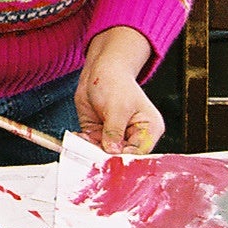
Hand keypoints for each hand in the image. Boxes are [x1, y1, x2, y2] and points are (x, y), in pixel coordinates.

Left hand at [76, 27, 162, 153]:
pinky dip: (83, 143)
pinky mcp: (99, 134)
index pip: (140, 152)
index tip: (109, 156)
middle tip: (93, 149)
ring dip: (91, 149)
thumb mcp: (117, 108)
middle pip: (121, 156)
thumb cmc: (115, 83)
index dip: (124, 157)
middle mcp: (133, 135)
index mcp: (149, 129)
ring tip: (84, 138)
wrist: (99, 71)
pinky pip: (91, 145)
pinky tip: (79, 135)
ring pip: (104, 153)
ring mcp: (115, 136)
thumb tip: (112, 151)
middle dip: (106, 154)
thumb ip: (114, 131)